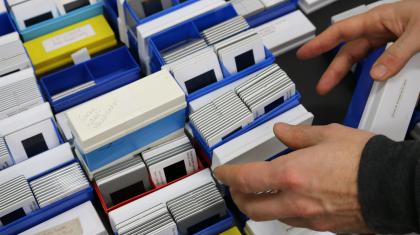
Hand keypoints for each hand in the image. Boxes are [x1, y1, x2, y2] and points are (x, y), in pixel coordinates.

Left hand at [214, 123, 374, 232]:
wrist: (394, 186)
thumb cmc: (365, 161)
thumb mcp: (328, 135)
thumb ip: (299, 135)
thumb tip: (282, 132)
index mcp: (293, 174)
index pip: (247, 179)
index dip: (228, 176)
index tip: (223, 172)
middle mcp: (296, 199)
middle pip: (252, 207)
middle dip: (238, 197)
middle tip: (235, 187)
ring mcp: (309, 216)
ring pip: (273, 217)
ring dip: (261, 206)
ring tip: (261, 193)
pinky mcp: (323, 226)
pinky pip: (295, 221)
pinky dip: (284, 211)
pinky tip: (291, 199)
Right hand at [297, 0, 419, 94]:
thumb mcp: (419, 33)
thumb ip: (397, 54)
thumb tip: (377, 74)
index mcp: (380, 18)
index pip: (342, 31)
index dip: (321, 43)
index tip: (304, 52)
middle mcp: (383, 28)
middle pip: (350, 50)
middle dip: (334, 69)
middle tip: (323, 85)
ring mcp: (392, 38)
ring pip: (365, 58)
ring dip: (353, 74)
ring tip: (344, 88)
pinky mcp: (403, 48)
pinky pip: (383, 62)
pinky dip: (378, 74)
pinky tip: (377, 83)